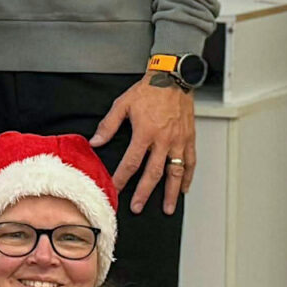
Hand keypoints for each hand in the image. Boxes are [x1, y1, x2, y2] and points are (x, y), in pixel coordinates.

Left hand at [91, 75, 195, 214]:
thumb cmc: (149, 90)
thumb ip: (108, 125)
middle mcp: (164, 140)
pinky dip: (188, 177)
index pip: (131, 162)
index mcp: (145, 133)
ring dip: (171, 192)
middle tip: (138, 207)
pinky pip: (190, 162)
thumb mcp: (122, 105)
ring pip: (176, 172)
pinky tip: (184, 188)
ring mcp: (179, 141)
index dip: (122, 178)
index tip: (116, 190)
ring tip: (168, 208)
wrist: (173, 78)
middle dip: (145, 193)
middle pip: (154, 173)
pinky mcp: (189, 138)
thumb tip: (95, 142)